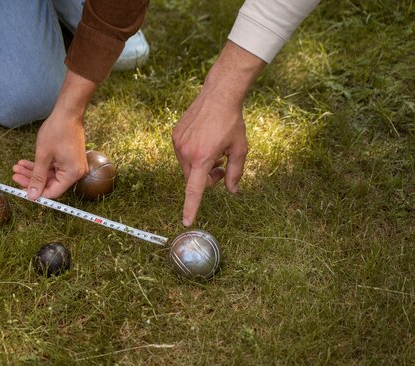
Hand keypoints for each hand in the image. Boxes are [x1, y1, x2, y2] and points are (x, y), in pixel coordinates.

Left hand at [12, 70, 96, 199]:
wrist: (67, 113)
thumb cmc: (56, 131)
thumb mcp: (43, 156)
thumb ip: (37, 178)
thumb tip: (32, 196)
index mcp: (72, 174)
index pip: (52, 192)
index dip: (36, 191)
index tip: (20, 186)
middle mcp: (76, 173)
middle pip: (50, 183)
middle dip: (31, 179)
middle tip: (15, 174)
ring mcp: (73, 166)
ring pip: (49, 175)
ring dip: (33, 171)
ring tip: (17, 167)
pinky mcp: (69, 160)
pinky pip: (53, 167)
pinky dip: (40, 166)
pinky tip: (25, 163)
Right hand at [173, 41, 265, 225]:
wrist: (218, 95)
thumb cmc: (232, 121)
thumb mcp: (240, 149)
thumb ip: (236, 172)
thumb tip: (233, 191)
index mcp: (202, 158)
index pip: (194, 189)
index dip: (191, 207)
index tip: (186, 221)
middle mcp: (186, 152)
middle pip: (193, 179)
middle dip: (207, 178)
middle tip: (222, 165)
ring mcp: (178, 143)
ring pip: (187, 167)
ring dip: (200, 166)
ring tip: (215, 150)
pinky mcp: (175, 135)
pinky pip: (183, 154)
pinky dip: (194, 154)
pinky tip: (205, 140)